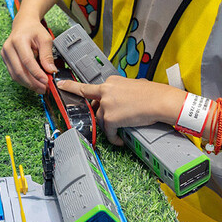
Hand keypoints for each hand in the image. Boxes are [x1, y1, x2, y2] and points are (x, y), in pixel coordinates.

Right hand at [1, 16, 56, 93]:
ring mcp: (5, 54)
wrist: (24, 24)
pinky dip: (24, 80)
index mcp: (18, 40)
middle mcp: (8, 48)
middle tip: (44, 89)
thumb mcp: (45, 39)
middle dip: (33, 83)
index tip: (46, 81)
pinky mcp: (5, 60)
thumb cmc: (34, 30)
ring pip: (15, 75)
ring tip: (40, 88)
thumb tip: (50, 70)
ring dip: (28, 84)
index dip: (36, 73)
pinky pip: (14, 74)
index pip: (27, 61)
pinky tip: (33, 83)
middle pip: (19, 71)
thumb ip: (47, 55)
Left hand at [57, 76, 185, 144]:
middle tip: (96, 120)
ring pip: (102, 120)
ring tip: (121, 131)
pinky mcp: (111, 118)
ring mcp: (107, 104)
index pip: (89, 86)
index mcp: (112, 81)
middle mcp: (106, 91)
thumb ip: (122, 91)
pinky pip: (108, 132)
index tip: (60, 85)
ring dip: (110, 127)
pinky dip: (114, 138)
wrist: (160, 101)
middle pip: (94, 107)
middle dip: (95, 115)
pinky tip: (120, 140)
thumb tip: (123, 100)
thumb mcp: (134, 85)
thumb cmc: (153, 94)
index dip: (72, 87)